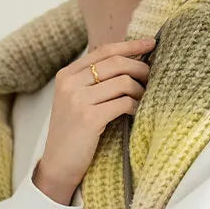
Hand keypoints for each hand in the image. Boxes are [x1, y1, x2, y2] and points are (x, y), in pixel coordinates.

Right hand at [34, 37, 155, 192]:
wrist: (58, 165)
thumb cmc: (74, 134)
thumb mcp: (76, 101)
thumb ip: (94, 81)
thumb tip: (129, 62)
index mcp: (67, 75)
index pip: (103, 50)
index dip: (130, 45)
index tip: (151, 43)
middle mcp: (70, 83)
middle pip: (116, 63)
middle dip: (140, 68)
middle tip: (152, 77)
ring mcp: (78, 100)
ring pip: (123, 82)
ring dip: (139, 91)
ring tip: (142, 100)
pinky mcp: (89, 118)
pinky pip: (123, 103)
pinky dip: (135, 106)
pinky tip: (135, 112)